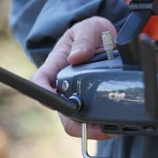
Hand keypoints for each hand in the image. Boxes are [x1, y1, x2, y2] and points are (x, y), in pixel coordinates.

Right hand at [31, 16, 116, 138]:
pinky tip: (117, 124)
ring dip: (92, 128)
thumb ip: (84, 40)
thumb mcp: (89, 28)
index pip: (39, 81)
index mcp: (56, 64)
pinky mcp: (90, 102)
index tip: (55, 102)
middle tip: (100, 127)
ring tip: (113, 128)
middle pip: (61, 111)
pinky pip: (92, 120)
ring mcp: (76, 94)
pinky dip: (103, 125)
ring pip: (77, 120)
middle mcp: (63, 84)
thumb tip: (76, 57)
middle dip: (77, 123)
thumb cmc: (93, 33)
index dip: (43, 93)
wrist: (108, 38)